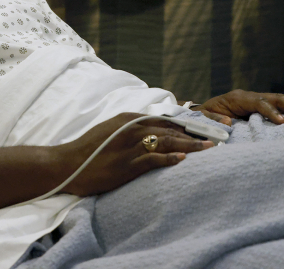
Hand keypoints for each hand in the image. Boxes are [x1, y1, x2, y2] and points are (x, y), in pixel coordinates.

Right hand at [57, 113, 212, 196]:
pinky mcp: (125, 164)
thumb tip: (154, 132)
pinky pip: (152, 159)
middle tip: (217, 136)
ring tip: (209, 148)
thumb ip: (133, 129)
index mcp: (129, 119)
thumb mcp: (112, 131)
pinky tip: (183, 160)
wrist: (66, 164)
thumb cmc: (89, 150)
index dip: (188, 122)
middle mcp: (131, 128)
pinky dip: (169, 158)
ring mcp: (128, 146)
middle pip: (171, 128)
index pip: (165, 119)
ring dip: (190, 145)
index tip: (207, 126)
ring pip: (166, 141)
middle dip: (196, 132)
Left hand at [197, 90, 283, 124]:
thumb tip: (228, 122)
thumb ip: (212, 119)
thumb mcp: (202, 118)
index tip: (282, 122)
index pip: (259, 103)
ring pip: (280, 101)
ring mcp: (256, 100)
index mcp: (237, 98)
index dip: (271, 111)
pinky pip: (279, 107)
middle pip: (275, 98)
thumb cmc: (201, 118)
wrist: (199, 113)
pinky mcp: (259, 107)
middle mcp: (249, 96)